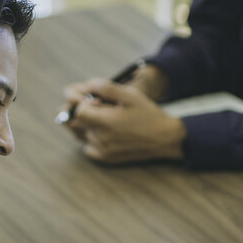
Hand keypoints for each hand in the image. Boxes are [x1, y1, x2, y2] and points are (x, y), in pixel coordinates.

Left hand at [62, 80, 185, 162]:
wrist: (163, 138)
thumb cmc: (148, 114)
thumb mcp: (130, 96)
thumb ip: (107, 88)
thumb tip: (89, 84)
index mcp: (106, 122)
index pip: (79, 111)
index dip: (85, 103)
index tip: (98, 102)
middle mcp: (101, 139)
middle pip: (80, 122)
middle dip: (88, 113)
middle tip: (106, 110)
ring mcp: (103, 150)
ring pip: (84, 134)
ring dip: (91, 126)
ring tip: (110, 121)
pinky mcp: (107, 158)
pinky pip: (88, 147)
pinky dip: (93, 139)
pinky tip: (108, 133)